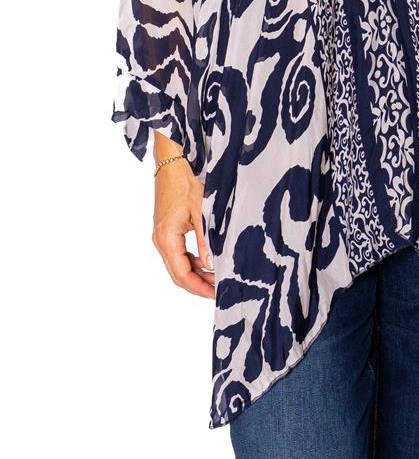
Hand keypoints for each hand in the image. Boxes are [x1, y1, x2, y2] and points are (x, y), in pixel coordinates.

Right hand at [152, 156, 214, 298]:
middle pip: (178, 274)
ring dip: (195, 274)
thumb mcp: (201, 212)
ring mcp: (162, 236)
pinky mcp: (166, 231)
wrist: (171, 165)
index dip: (198, 288)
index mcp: (167, 238)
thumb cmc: (185, 184)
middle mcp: (161, 241)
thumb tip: (211, 266)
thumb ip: (206, 240)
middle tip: (218, 290)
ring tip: (216, 278)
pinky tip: (207, 262)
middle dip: (198, 285)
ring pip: (177, 265)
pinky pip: (178, 254)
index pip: (182, 274)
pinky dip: (192, 262)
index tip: (215, 294)